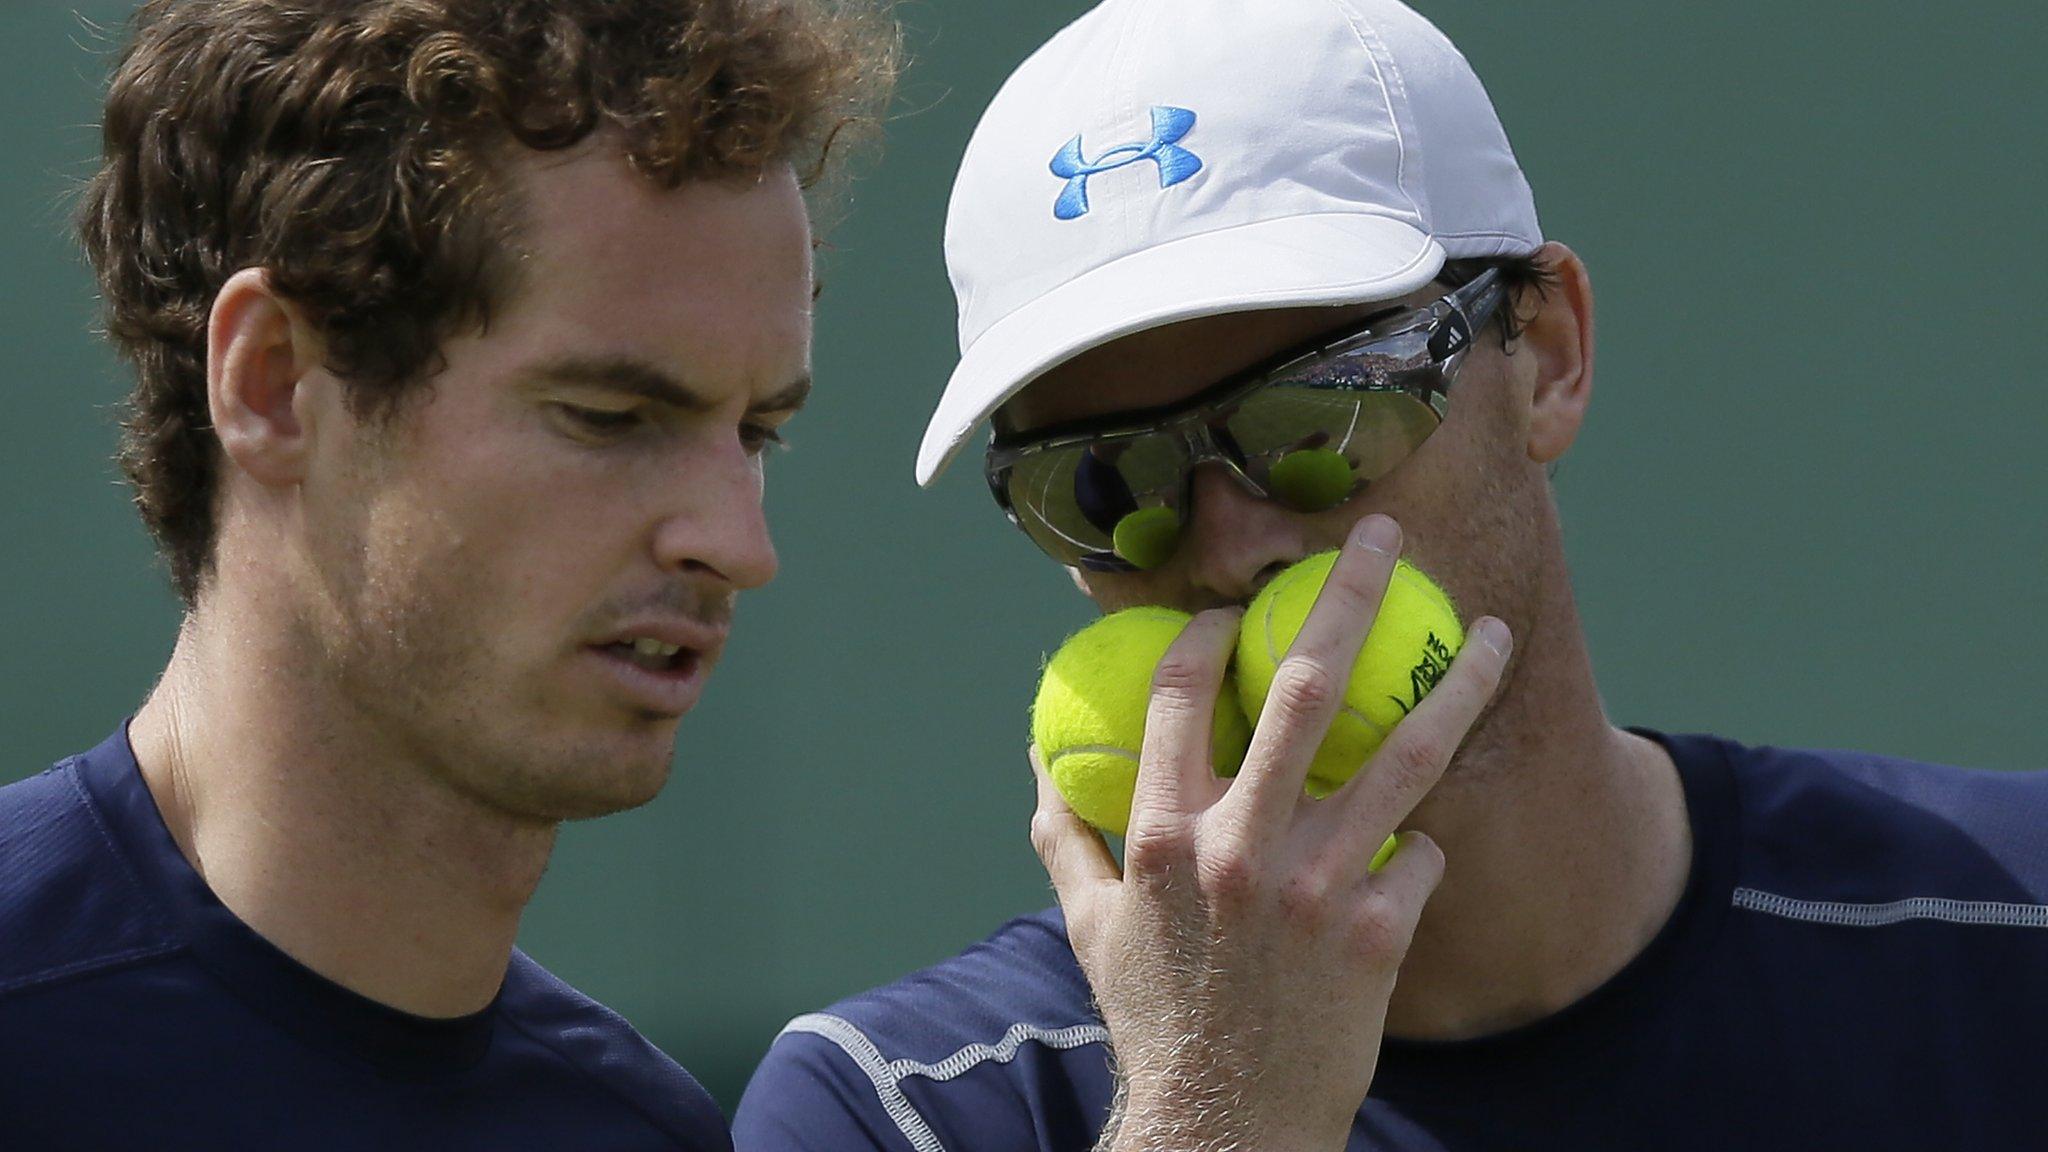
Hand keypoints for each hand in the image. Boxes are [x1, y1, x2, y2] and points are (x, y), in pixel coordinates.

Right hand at [1030, 515, 1510, 1151]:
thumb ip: (1064, 835)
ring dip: (1459, 685)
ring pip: (1404, 756)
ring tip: (1495, 635)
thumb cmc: (1155, 1018)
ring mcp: (1319, 887)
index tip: (1236, 606)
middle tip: (1387, 538)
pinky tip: (1424, 849)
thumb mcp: (1090, 927)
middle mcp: (1242, 846)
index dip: (1208, 631)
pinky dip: (1425, 847)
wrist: (1226, 1127)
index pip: (1182, 692)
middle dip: (1350, 596)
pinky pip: (1424, 857)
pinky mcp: (1381, 934)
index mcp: (1164, 833)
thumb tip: (1039, 763)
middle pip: (1305, 688)